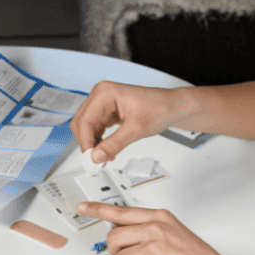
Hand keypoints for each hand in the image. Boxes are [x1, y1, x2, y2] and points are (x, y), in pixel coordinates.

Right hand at [69, 81, 190, 162]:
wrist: (173, 107)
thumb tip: (96, 156)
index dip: (85, 143)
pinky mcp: (108, 110)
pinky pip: (96, 127)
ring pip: (87, 127)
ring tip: (105, 157)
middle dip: (88, 144)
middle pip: (81, 124)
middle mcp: (101, 95)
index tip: (91, 159)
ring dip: (93, 144)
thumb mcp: (136, 129)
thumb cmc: (160, 108)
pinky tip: (107, 150)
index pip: (84, 121)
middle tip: (96, 162)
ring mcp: (104, 102)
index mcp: (105, 93)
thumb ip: (114, 144)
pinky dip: (100, 141)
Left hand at [77, 202, 233, 254]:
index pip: (121, 211)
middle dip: (117, 251)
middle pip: (113, 238)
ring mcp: (156, 248)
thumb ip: (149, 227)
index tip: (83, 207)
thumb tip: (123, 231)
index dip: (98, 209)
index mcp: (160, 217)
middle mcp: (156, 229)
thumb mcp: (174, 230)